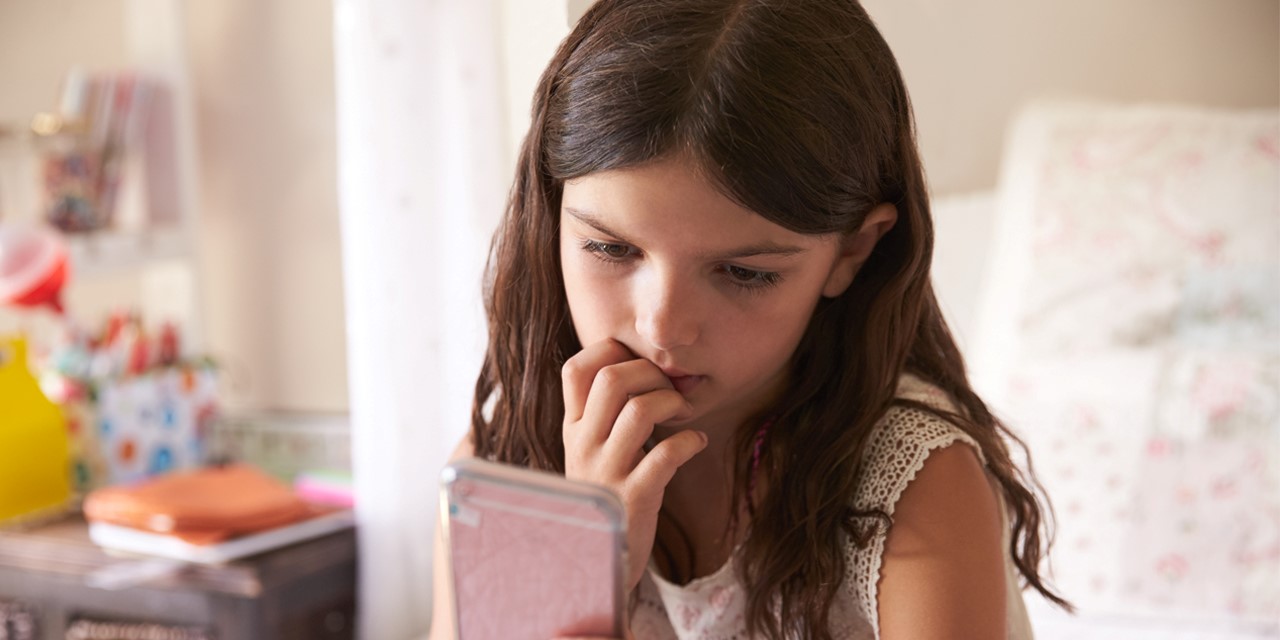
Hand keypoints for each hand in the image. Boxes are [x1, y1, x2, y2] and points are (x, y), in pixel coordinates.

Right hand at [562, 338, 708, 592]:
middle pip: (612, 379)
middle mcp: (582, 445)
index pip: (575, 369)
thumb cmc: (607, 495)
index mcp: (572, 429)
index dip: (610, 353)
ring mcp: (606, 472)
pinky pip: (666, 454)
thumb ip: (603, 415)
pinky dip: (690, 441)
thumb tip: (640, 367)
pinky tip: (696, 443)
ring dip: (673, 403)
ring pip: (640, 410)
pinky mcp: (633, 497)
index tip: (639, 365)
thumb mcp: (592, 452)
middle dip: (651, 373)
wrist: (598, 559)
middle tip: (671, 391)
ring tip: (684, 415)